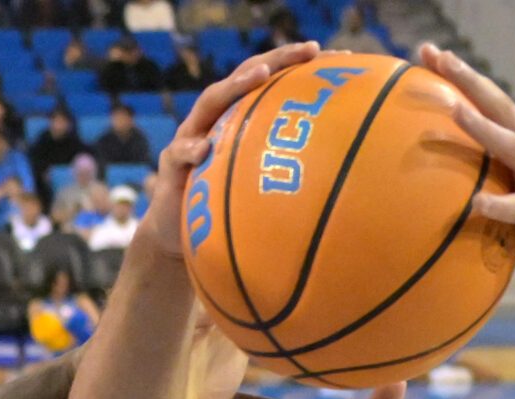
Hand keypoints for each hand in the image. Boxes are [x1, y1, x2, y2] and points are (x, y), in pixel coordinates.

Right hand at [140, 41, 321, 264]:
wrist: (179, 231)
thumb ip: (287, 172)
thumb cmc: (227, 207)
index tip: (338, 57)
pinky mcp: (172, 164)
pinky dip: (191, 149)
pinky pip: (181, 152)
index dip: (302, 66)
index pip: (272, 82)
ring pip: (211, 101)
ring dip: (234, 87)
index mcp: (240, 118)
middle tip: (308, 51)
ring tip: (258, 77)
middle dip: (276, 60)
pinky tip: (204, 149)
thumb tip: (342, 177)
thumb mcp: (260, 186)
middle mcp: (217, 118)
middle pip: (245, 78)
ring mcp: (191, 136)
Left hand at [416, 45, 514, 297]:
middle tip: (441, 59)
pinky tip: (476, 204)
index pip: (491, 103)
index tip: (426, 53)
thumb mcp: (504, 195)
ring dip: (486, 130)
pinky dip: (501, 206)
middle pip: (504, 110)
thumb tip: (425, 168)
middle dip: (473, 83)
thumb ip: (477, 175)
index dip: (462, 77)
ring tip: (457, 111)